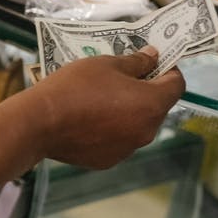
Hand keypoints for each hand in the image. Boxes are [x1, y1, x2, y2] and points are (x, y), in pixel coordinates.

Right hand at [29, 46, 184, 168]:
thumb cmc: (76, 87)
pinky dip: (112, 129)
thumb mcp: (107, 64)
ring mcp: (128, 149)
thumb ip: (137, 62)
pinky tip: (90, 119)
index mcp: (151, 104)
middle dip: (146, 91)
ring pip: (138, 125)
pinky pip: (119, 140)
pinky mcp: (108, 160)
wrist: (40, 123)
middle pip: (158, 107)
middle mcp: (146, 131)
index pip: (177, 85)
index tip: (152, 61)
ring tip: (102, 99)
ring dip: (129, 111)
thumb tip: (153, 57)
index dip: (168, 70)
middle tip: (122, 78)